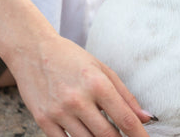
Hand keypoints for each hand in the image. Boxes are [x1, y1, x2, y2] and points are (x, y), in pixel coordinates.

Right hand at [10, 33, 152, 136]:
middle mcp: (78, 100)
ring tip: (109, 136)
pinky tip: (87, 136)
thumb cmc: (72, 59)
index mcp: (98, 84)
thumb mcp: (103, 70)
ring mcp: (58, 112)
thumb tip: (145, 118)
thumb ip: (126, 96)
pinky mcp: (42, 120)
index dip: (138, 134)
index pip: (124, 118)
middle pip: (106, 134)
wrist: (33, 51)